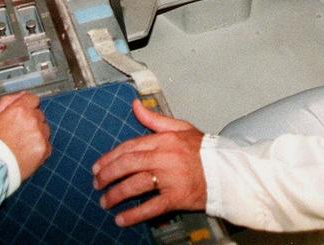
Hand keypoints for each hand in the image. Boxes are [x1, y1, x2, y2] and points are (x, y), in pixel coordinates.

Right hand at [0, 91, 50, 181]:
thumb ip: (8, 101)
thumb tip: (20, 94)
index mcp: (20, 110)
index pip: (32, 99)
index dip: (27, 106)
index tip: (23, 114)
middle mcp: (33, 120)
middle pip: (38, 114)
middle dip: (31, 121)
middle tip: (18, 132)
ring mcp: (40, 135)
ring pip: (44, 129)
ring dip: (36, 133)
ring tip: (21, 144)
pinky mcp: (44, 149)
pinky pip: (46, 144)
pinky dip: (39, 147)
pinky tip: (27, 151)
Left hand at [92, 99, 205, 226]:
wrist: (227, 172)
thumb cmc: (203, 151)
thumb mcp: (180, 128)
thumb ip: (154, 119)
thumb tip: (135, 105)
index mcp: (164, 140)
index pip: (130, 147)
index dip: (110, 157)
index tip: (98, 166)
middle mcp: (165, 157)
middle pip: (129, 164)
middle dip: (108, 175)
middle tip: (96, 184)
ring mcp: (170, 178)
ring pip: (136, 185)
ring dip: (116, 194)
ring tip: (104, 202)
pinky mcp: (177, 197)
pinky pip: (151, 207)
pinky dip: (134, 214)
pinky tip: (121, 219)